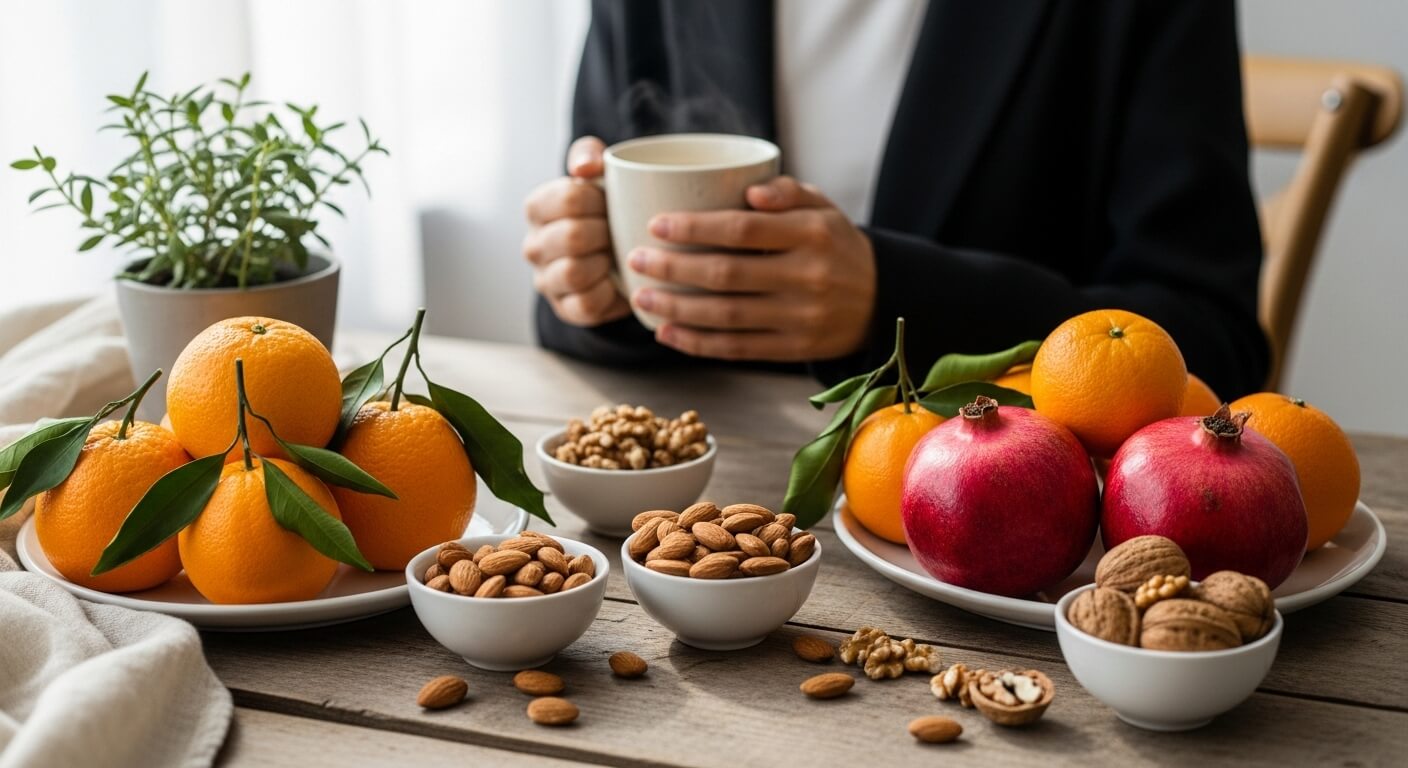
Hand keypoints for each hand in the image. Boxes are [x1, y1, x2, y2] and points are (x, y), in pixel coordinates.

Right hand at [522, 136, 629, 326]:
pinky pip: (585, 304)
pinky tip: (615, 280)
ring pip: (573, 272)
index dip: (600, 201)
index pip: (569, 198)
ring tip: (615, 254)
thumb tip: (583, 168)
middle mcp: (534, 245)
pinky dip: (607, 292)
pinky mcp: (566, 308)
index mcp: (538, 207)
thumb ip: (589, 154)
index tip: (611, 203)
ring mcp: (546, 280)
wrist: (621, 252)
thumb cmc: (608, 208)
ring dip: (604, 262)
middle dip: (605, 233)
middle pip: (572, 236)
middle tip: (618, 230)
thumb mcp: (600, 173)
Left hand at [627, 176, 875, 360]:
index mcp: (812, 233)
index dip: (694, 229)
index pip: (742, 230)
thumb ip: (786, 191)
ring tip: (642, 298)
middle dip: (673, 268)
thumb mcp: (823, 206)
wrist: (882, 299)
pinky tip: (667, 332)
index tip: (655, 225)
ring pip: (726, 316)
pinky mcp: (795, 349)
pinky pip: (738, 348)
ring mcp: (801, 317)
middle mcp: (808, 276)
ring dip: (676, 308)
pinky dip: (698, 343)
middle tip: (635, 260)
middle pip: (727, 275)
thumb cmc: (835, 244)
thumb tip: (748, 190)